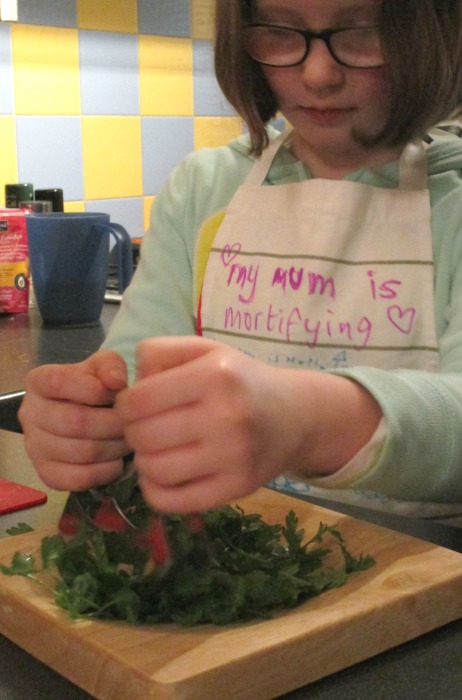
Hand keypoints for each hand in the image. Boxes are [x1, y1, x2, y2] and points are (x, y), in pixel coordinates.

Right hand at [19, 349, 129, 490]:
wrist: (84, 414)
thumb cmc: (94, 387)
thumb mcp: (102, 366)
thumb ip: (111, 365)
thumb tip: (116, 382)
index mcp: (38, 381)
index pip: (59, 382)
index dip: (94, 389)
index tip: (118, 392)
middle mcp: (30, 414)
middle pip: (74, 422)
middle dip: (113, 423)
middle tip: (132, 424)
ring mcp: (34, 447)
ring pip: (80, 452)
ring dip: (114, 448)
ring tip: (128, 441)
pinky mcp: (46, 473)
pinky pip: (79, 478)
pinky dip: (106, 471)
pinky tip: (117, 461)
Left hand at [115, 337, 310, 512]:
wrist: (294, 415)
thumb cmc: (240, 380)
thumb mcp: (205, 350)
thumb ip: (160, 353)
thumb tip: (127, 388)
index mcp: (215, 376)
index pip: (138, 401)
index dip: (125, 405)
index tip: (135, 406)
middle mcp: (227, 416)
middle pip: (142, 436)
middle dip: (133, 432)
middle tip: (147, 427)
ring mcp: (234, 457)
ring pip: (153, 470)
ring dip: (144, 460)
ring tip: (158, 448)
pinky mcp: (237, 488)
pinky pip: (171, 501)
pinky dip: (154, 490)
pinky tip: (163, 473)